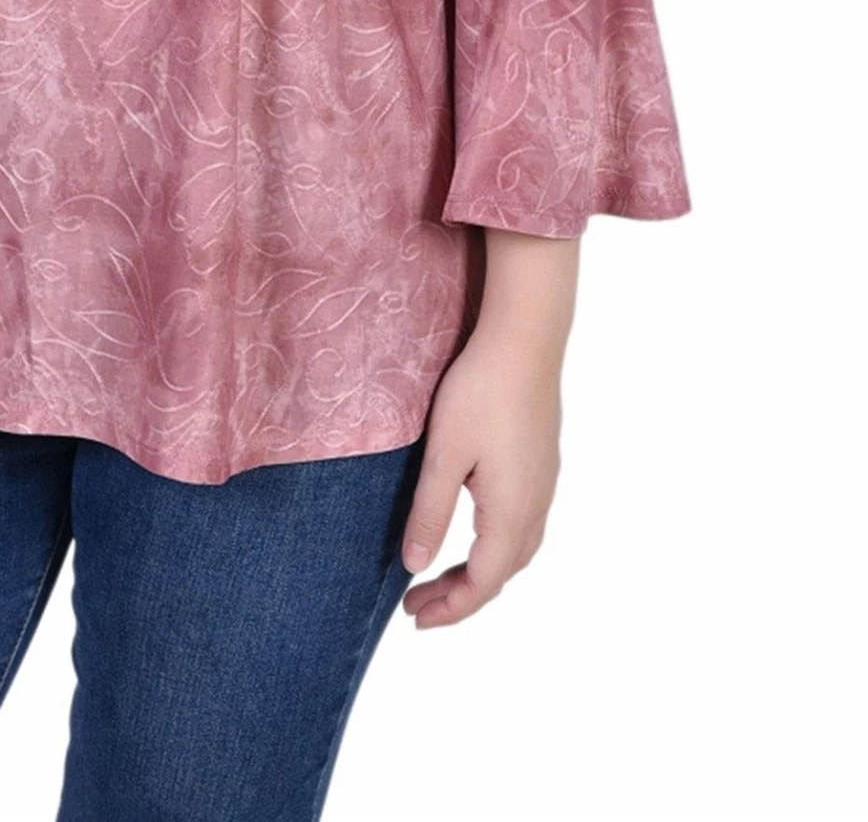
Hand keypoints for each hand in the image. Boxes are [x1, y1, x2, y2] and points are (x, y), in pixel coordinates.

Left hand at [398, 325, 561, 627]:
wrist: (525, 342)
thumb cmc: (481, 393)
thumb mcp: (445, 456)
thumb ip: (429, 513)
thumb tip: (415, 566)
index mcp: (511, 512)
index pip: (482, 582)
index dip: (450, 607)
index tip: (415, 617)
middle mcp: (536, 506)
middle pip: (501, 573)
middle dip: (461, 594)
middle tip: (418, 602)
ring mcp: (544, 484)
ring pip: (516, 550)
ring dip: (480, 570)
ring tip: (442, 575)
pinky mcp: (542, 463)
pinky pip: (523, 524)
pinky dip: (495, 544)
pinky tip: (474, 529)